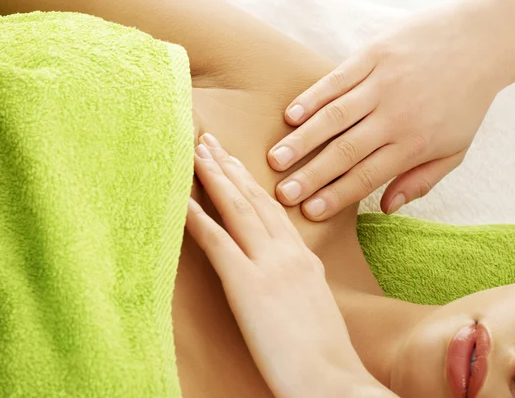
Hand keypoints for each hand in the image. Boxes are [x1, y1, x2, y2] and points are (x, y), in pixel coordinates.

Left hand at [186, 134, 389, 396]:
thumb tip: (285, 271)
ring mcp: (268, 266)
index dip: (251, 182)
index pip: (273, 209)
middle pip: (254, 199)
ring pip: (237, 210)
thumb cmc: (325, 353)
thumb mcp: (315, 304)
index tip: (235, 162)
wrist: (332, 381)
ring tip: (196, 153)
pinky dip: (197, 217)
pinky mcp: (247, 285)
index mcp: (304, 257)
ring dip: (214, 178)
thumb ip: (298, 279)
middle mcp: (287, 252)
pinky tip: (181, 199)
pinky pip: (217, 241)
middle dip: (229, 167)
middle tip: (210, 141)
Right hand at [268, 0, 507, 219]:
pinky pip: (337, 79)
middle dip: (312, 175)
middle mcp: (395, 116)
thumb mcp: (455, 149)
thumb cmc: (465, 101)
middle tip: (283, 195)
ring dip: (303, 140)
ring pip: (335, 117)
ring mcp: (382, 84)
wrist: (481, 42)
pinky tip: (291, 115)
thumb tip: (387, 208)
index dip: (336, 195)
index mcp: (414, 143)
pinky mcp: (373, 56)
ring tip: (276, 159)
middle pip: (346, 151)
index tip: (309, 211)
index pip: (367, 175)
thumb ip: (421, 181)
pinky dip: (313, 97)